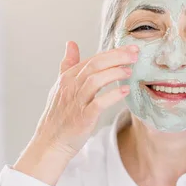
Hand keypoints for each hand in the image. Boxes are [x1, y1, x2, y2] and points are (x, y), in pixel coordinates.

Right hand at [14, 41, 137, 185]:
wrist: (51, 142)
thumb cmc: (59, 114)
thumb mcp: (60, 86)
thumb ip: (68, 64)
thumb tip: (71, 43)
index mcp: (68, 78)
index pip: (93, 59)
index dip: (113, 52)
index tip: (131, 48)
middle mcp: (71, 87)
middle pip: (95, 65)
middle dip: (117, 57)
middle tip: (135, 54)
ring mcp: (77, 102)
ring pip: (95, 80)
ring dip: (114, 73)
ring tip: (130, 70)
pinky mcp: (83, 118)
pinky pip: (98, 103)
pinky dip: (112, 95)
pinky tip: (125, 90)